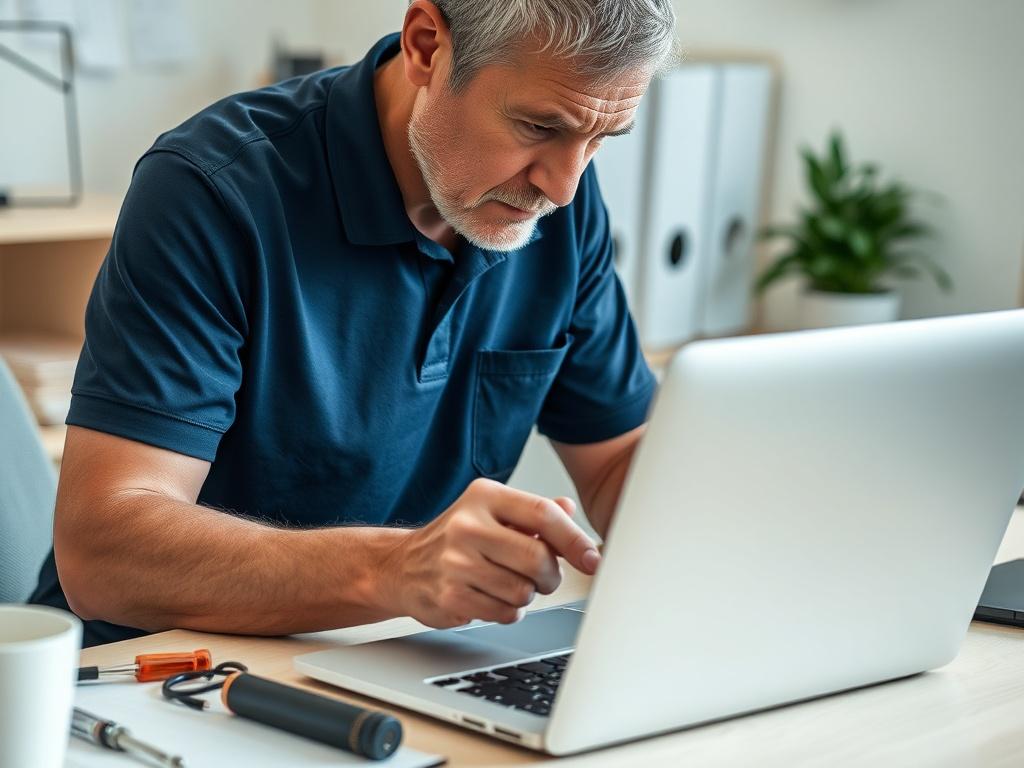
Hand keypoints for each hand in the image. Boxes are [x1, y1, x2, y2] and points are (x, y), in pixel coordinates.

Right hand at [383, 478, 600, 628]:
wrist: (401, 566)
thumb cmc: (456, 538)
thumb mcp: (493, 512)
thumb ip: (533, 512)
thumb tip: (571, 510)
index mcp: (484, 497)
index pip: (543, 515)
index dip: (574, 540)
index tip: (592, 559)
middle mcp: (467, 525)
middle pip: (537, 558)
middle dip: (549, 575)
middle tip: (543, 576)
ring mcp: (456, 563)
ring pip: (523, 591)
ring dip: (525, 595)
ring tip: (506, 584)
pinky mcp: (450, 596)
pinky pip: (504, 613)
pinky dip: (507, 611)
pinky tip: (489, 597)